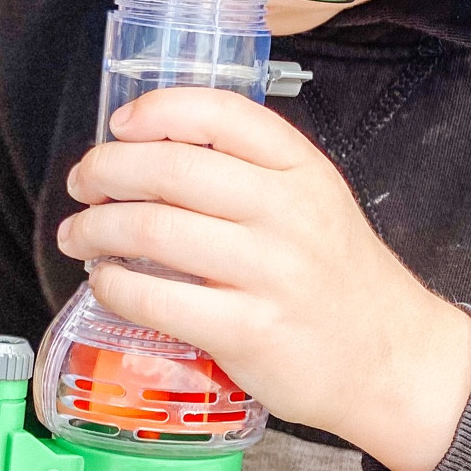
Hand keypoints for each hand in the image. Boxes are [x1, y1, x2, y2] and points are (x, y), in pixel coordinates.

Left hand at [57, 89, 470, 470]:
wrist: (392, 359)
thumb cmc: (341, 281)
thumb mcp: (317, 202)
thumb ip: (254, 171)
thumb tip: (156, 150)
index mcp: (302, 172)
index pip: (221, 114)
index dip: (157, 111)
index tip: (120, 125)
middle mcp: (287, 213)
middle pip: (172, 168)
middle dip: (106, 170)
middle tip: (83, 184)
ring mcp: (268, 273)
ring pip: (154, 229)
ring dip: (97, 229)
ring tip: (79, 235)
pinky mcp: (248, 331)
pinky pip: (158, 300)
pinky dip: (116, 287)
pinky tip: (107, 284)